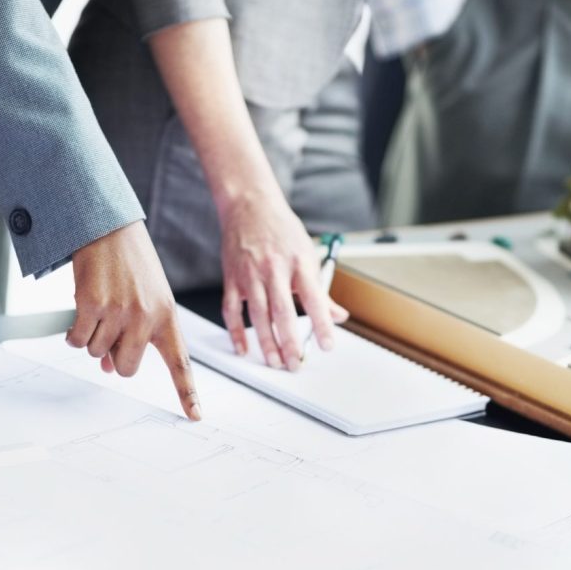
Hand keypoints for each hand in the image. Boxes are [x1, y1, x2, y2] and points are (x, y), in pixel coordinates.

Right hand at [68, 221, 200, 420]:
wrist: (109, 228)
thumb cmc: (132, 266)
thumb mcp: (146, 299)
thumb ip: (136, 334)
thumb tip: (111, 368)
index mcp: (167, 318)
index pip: (180, 363)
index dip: (187, 392)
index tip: (196, 415)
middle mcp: (146, 318)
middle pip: (127, 368)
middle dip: (115, 358)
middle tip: (112, 333)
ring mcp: (119, 313)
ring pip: (98, 354)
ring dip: (93, 337)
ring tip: (101, 308)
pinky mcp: (92, 305)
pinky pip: (77, 340)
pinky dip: (74, 333)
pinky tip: (82, 310)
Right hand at [219, 191, 347, 370]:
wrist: (249, 205)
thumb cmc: (282, 230)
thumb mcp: (308, 254)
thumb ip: (321, 290)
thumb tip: (338, 316)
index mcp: (299, 263)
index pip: (314, 299)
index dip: (321, 324)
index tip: (327, 346)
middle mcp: (274, 269)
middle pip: (282, 312)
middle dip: (290, 342)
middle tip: (296, 364)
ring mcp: (250, 275)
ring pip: (257, 315)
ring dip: (266, 342)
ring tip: (275, 362)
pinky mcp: (232, 278)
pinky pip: (232, 310)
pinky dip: (235, 332)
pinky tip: (243, 349)